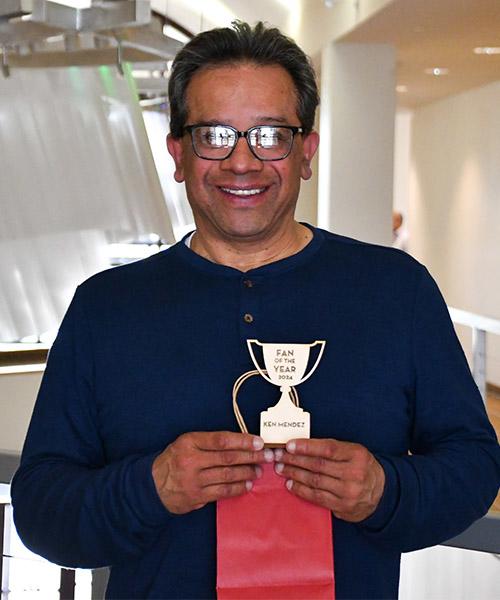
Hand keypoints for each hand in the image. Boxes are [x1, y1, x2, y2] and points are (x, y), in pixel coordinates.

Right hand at [152, 431, 272, 513]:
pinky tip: (247, 484)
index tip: (259, 441)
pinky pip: (222, 492)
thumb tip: (241, 442)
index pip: (221, 440)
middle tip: (267, 456)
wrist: (152, 485)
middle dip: (251, 457)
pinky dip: (237, 488)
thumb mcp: (187, 443)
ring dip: (247, 473)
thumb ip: (209, 442)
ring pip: (227, 475)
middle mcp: (191, 460)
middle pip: (228, 458)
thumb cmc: (174, 460)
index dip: (243, 440)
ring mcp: (194, 480)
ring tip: (259, 470)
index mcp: (190, 442)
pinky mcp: (197, 496)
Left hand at [274, 438, 384, 521]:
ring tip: (281, 469)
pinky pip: (317, 497)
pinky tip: (291, 484)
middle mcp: (354, 473)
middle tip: (279, 456)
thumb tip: (300, 445)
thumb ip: (331, 448)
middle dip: (294, 460)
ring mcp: (349, 492)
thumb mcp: (352, 451)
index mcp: (356, 454)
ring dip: (294, 474)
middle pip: (318, 465)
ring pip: (315, 481)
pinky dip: (301, 490)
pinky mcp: (343, 506)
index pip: (327, 449)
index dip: (306, 446)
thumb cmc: (361, 466)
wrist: (381, 492)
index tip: (289, 445)